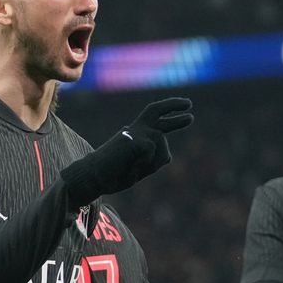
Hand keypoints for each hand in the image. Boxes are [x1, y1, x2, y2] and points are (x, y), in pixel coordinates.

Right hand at [62, 97, 193, 206]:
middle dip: (174, 106)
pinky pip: (152, 154)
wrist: (93, 176)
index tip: (186, 112)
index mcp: (135, 134)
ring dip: (152, 164)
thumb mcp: (137, 167)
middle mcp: (135, 129)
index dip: (172, 118)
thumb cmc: (112, 175)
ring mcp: (135, 133)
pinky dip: (144, 166)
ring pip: (161, 146)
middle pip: (156, 111)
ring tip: (133, 170)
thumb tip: (168, 156)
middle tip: (189, 106)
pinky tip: (130, 168)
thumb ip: (151, 159)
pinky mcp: (134, 139)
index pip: (156, 121)